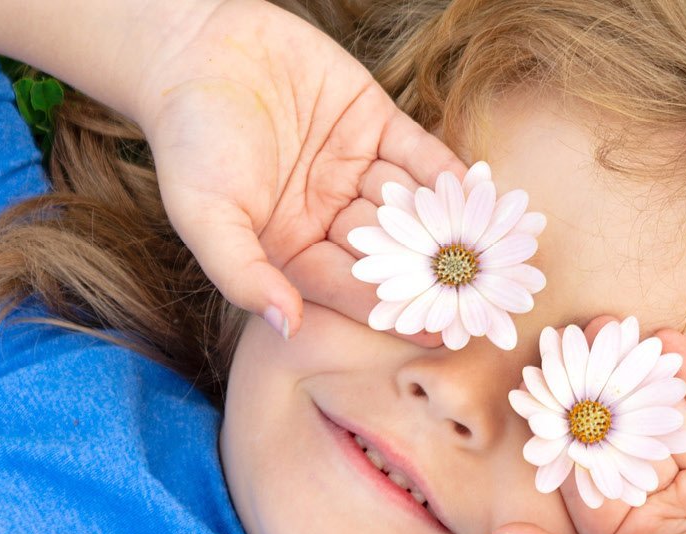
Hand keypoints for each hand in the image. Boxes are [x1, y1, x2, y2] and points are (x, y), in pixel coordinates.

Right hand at [134, 0, 463, 340]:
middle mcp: (329, 216)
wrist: (193, 49)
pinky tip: (483, 191)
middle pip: (391, 253)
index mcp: (290, 250)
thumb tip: (285, 325)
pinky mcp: (374, 121)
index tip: (439, 332)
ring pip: (412, 205)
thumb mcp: (203, 214)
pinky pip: (419, 152)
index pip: (349, 288)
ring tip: (500, 251)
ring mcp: (355, 168)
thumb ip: (242, 273)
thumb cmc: (186, 139)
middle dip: (436, 274)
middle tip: (488, 299)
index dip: (393, 309)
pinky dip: (450, 171)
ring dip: (454, 226)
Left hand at [490, 321, 685, 533]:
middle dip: (599, 391)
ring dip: (640, 373)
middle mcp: (669, 503)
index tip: (536, 386)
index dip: (561, 432)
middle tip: (571, 341)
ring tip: (609, 328)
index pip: (587, 476)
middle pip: (624, 436)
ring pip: (667, 412)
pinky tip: (663, 339)